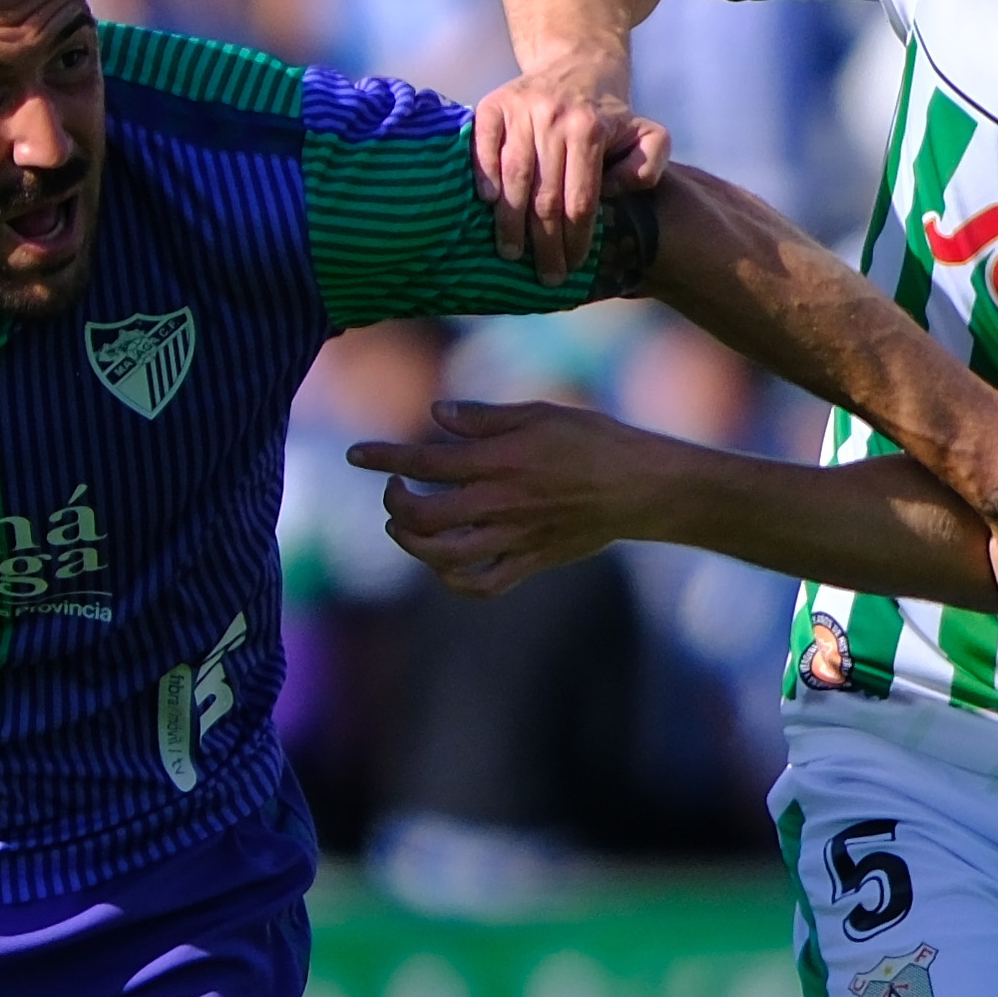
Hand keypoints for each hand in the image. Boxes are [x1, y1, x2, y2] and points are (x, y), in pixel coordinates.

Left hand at [353, 400, 647, 595]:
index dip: (383, 456)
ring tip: (406, 526)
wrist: (641, 488)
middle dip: (395, 505)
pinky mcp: (530, 562)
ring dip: (412, 544)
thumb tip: (437, 412)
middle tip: (395, 489)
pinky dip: (452, 580)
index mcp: (500, 461)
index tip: (357, 454)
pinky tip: (443, 563)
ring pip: (444, 558)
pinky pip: (482, 584)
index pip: (425, 460)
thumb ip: (484, 418)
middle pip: (423, 517)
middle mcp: (501, 503)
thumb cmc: (594, 440)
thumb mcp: (539, 413)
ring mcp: (514, 538)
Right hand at [467, 51, 670, 280]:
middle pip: (544, 195)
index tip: (572, 269)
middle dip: (544, 243)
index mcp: (591, 129)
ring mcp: (521, 109)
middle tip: (545, 275)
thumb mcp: (649, 136)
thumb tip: (609, 192)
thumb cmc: (612, 116)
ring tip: (511, 253)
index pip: (580, 200)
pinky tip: (488, 204)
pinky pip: (483, 146)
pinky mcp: (494, 104)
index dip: (575, 240)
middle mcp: (554, 117)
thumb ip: (648, 167)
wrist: (578, 64)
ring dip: (510, 221)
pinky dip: (483, 176)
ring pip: (512, 176)